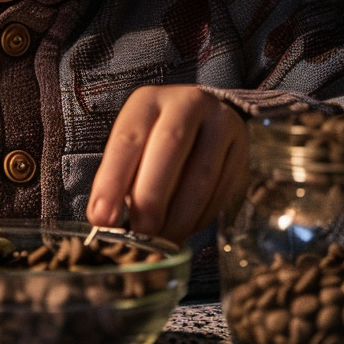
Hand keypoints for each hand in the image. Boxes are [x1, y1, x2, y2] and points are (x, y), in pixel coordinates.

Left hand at [86, 85, 247, 244]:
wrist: (203, 119)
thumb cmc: (155, 140)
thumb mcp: (134, 146)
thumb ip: (120, 178)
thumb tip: (107, 223)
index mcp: (148, 100)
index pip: (127, 139)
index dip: (112, 181)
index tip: (102, 219)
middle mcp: (186, 103)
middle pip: (170, 146)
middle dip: (152, 197)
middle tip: (141, 234)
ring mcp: (220, 123)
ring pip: (202, 173)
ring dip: (180, 216)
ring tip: (163, 242)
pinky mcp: (241, 149)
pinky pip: (222, 189)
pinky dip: (201, 217)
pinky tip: (186, 230)